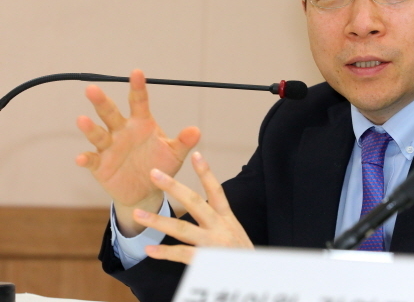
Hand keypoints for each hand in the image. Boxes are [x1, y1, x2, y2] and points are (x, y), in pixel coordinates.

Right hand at [75, 69, 200, 234]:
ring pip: (98, 134)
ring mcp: (110, 147)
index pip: (139, 102)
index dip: (138, 87)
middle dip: (102, 102)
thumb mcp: (175, 153)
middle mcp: (123, 131)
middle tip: (92, 88)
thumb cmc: (161, 165)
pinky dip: (86, 159)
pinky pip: (92, 160)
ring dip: (90, 128)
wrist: (147, 191)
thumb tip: (196, 131)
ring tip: (82, 119)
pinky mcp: (101, 165)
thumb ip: (183, 142)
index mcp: (142, 124)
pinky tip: (81, 158)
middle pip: (111, 113)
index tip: (137, 72)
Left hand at [133, 152, 252, 264]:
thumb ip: (219, 222)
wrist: (255, 278)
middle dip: (173, 187)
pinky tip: (149, 250)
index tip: (196, 154)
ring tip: (138, 214)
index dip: (206, 172)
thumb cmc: (242, 257)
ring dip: (158, 221)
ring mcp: (213, 243)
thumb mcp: (235, 234)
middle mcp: (220, 227)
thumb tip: (201, 209)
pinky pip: (182, 254)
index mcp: (227, 218)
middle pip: (194, 202)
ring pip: (182, 229)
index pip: (216, 191)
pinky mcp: (207, 262)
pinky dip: (165, 252)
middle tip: (154, 173)